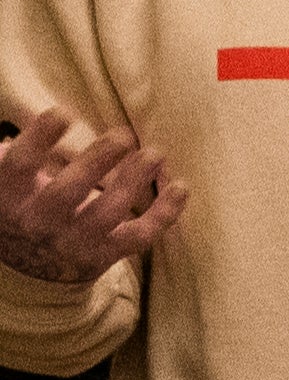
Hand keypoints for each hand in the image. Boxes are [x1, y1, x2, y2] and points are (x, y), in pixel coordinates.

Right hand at [0, 111, 184, 283]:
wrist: (26, 266)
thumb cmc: (22, 203)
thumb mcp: (9, 179)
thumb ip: (23, 150)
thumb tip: (41, 114)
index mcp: (9, 195)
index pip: (21, 165)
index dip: (39, 138)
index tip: (64, 113)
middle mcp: (38, 222)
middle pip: (66, 192)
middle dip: (97, 161)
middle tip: (123, 135)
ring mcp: (73, 241)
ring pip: (106, 214)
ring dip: (133, 182)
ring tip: (154, 153)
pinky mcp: (103, 255)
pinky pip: (138, 237)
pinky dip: (164, 214)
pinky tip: (181, 187)